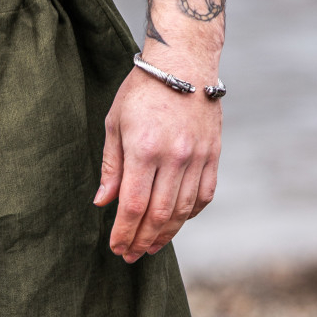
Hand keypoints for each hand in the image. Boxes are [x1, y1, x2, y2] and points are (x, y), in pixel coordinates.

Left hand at [94, 65, 220, 262]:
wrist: (185, 61)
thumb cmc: (142, 91)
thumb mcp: (115, 124)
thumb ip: (111, 167)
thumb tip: (102, 204)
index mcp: (145, 149)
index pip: (133, 205)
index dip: (124, 232)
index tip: (116, 248)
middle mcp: (174, 156)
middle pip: (158, 214)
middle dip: (142, 240)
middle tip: (131, 255)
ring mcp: (198, 156)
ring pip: (183, 210)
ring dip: (166, 234)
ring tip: (150, 247)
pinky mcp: (213, 154)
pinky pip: (204, 195)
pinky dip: (190, 215)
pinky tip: (175, 224)